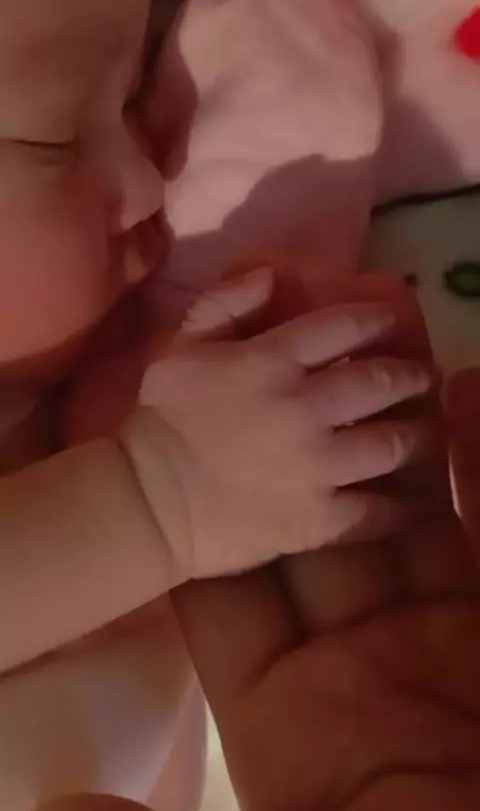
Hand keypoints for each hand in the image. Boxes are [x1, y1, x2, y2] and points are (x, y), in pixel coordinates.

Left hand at [16, 362, 479, 810]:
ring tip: (386, 366)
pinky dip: (478, 466)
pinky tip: (467, 395)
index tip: (199, 453)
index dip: (213, 525)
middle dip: (307, 460)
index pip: (233, 605)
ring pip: (408, 530)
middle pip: (321, 544)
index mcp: (284, 722)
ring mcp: (431, 649)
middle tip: (288, 385)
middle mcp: (357, 673)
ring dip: (397, 445)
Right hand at [122, 270, 435, 581]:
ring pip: (393, 444)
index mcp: (272, 361)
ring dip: (418, 434)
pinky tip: (410, 501)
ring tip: (424, 434)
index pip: (346, 327)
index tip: (392, 324)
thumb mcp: (180, 346)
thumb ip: (225, 303)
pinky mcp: (318, 517)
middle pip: (382, 383)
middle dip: (413, 376)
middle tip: (423, 379)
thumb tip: (272, 272)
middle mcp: (306, 408)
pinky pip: (375, 509)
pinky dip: (400, 505)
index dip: (379, 320)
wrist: (149, 501)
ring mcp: (317, 466)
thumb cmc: (162, 419)